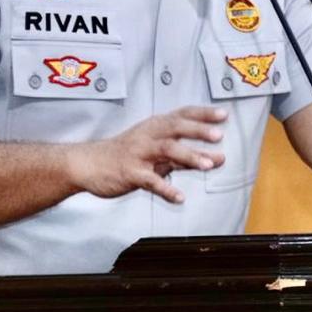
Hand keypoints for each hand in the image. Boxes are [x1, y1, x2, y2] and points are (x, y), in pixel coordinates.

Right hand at [71, 106, 226, 203]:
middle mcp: (148, 135)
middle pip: (175, 128)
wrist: (88, 164)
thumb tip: (218, 158)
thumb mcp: (157, 151)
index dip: (202, 114)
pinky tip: (179, 197)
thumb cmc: (127, 155)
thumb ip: (187, 155)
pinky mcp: (130, 173)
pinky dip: (166, 189)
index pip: (182, 115)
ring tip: (207, 165)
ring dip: (187, 156)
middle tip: (218, 136)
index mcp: (155, 126)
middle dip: (197, 130)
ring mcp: (138, 153)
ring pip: (165, 150)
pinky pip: (150, 181)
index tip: (223, 115)